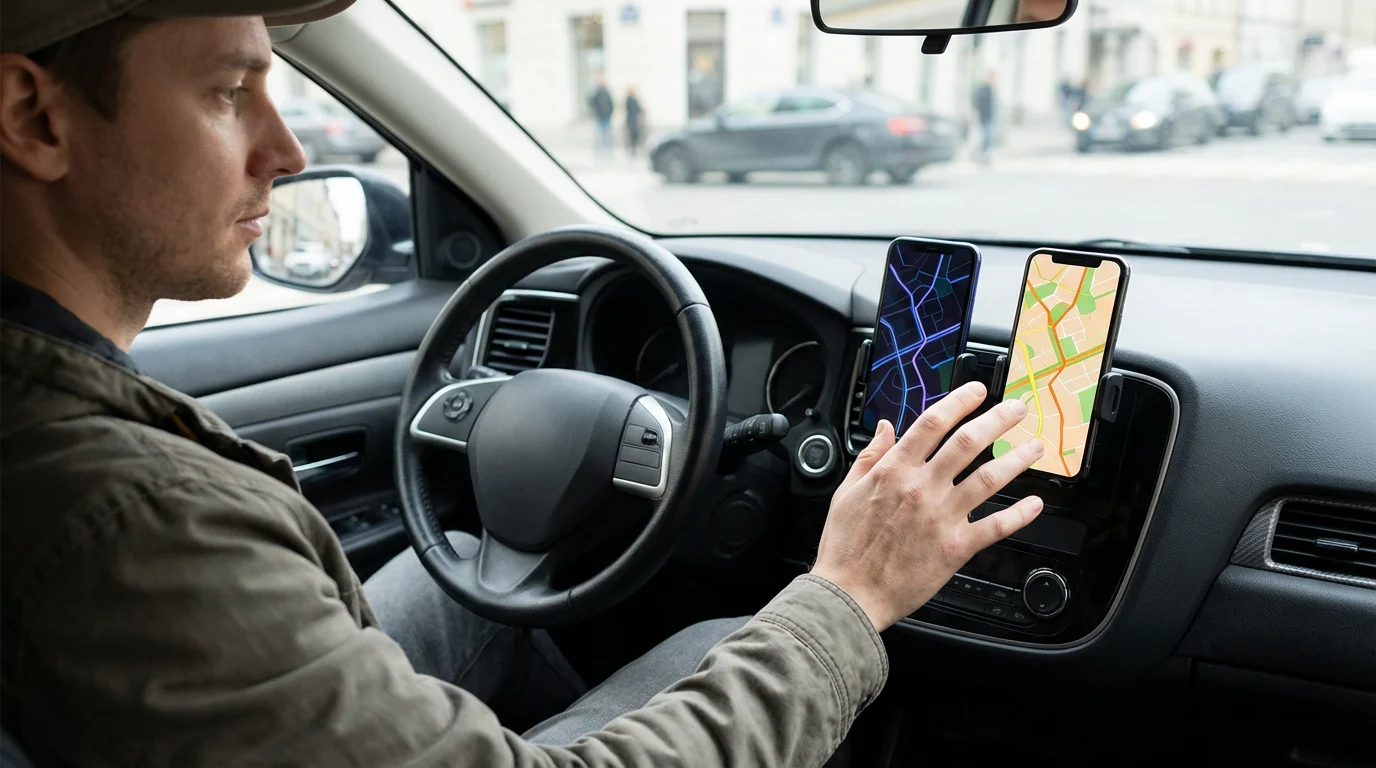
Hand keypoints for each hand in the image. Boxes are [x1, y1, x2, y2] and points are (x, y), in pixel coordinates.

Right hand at [810, 382, 1044, 629]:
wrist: (849, 593)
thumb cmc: (845, 547)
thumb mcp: (846, 491)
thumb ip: (870, 456)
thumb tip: (887, 427)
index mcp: (893, 471)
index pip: (933, 424)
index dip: (959, 402)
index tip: (977, 391)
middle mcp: (921, 488)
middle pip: (969, 442)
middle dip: (999, 419)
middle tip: (1017, 409)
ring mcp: (941, 516)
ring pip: (989, 478)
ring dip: (1017, 458)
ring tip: (1035, 446)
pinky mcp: (955, 547)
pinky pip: (996, 526)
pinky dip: (1020, 514)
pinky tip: (1034, 503)